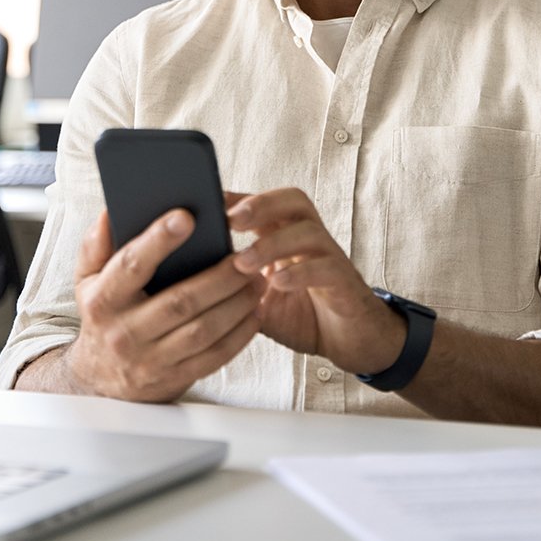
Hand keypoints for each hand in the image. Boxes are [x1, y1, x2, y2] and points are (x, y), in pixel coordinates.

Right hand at [63, 207, 262, 401]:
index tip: (187, 216)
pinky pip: (214, 357)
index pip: (132, 265)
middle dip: (220, 277)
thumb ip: (96, 244)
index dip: (159, 240)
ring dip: (237, 304)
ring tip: (258, 280)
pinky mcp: (174, 379)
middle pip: (180, 302)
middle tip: (247, 256)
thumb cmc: (102, 316)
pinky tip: (254, 312)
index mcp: (104, 300)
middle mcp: (125, 332)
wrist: (100, 380)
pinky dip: (240, 334)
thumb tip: (111, 212)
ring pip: (203, 331)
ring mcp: (150, 360)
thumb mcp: (87, 279)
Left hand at [227, 189, 405, 375]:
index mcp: (287, 236)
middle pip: (292, 201)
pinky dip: (300, 272)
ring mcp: (329, 257)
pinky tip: (277, 283)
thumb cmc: (302, 314)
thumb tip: (190, 282)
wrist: (349, 341)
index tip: (210, 201)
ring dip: (273, 243)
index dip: (239, 198)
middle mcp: (309, 239)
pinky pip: (326, 268)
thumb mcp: (258, 300)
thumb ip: (233, 287)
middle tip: (231, 220)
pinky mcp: (344, 282)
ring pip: (308, 231)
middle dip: (261, 204)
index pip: (265, 204)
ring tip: (244, 262)